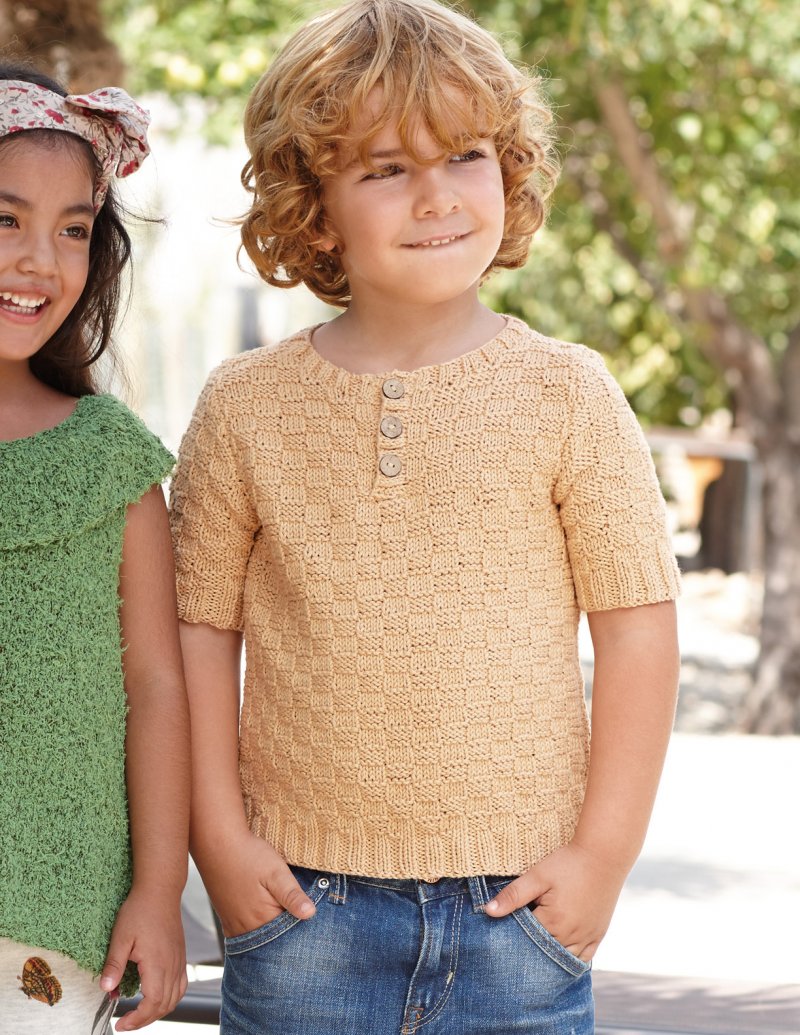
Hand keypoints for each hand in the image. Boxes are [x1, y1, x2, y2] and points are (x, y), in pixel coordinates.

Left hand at [99, 883, 186, 1030]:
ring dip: (158, 1011)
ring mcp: (178, 960)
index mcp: (157, 964)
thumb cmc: (140, 910)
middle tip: (126, 1023)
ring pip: (175, 997)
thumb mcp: (120, 937)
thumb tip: (106, 989)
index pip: (152, 1003)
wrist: (160, 890)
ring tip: (140, 1013)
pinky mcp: (179, 955)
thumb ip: (114, 965)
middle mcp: (172, 965)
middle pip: (164, 1005)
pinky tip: (157, 996)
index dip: (137, 1019)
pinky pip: (181, 985)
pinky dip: (170, 998)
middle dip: (145, 1020)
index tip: (120, 1023)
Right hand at [197, 829, 315, 937]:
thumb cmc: (249, 856)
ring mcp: (234, 925)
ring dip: (272, 930)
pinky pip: (245, 933)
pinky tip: (264, 915)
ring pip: (260, 937)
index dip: (303, 925)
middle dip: (288, 930)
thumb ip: (292, 895)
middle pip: (275, 940)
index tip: (312, 913)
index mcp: (263, 919)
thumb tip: (310, 915)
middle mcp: (247, 929)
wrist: (217, 844)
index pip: (290, 935)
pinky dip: (257, 928)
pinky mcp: (226, 919)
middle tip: (295, 908)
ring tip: (279, 909)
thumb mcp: (276, 871)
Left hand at [483, 841, 627, 961]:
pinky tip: (560, 953)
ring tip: (538, 943)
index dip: (515, 933)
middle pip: (544, 953)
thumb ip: (513, 895)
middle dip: (531, 947)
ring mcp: (588, 938)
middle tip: (522, 934)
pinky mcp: (599, 935)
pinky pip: (583, 958)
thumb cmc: (568, 863)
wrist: (604, 854)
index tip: (510, 924)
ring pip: (563, 959)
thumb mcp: (537, 875)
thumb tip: (487, 911)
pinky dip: (571, 958)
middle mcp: (572, 936)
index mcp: (554, 923)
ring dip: (550, 955)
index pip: (526, 940)